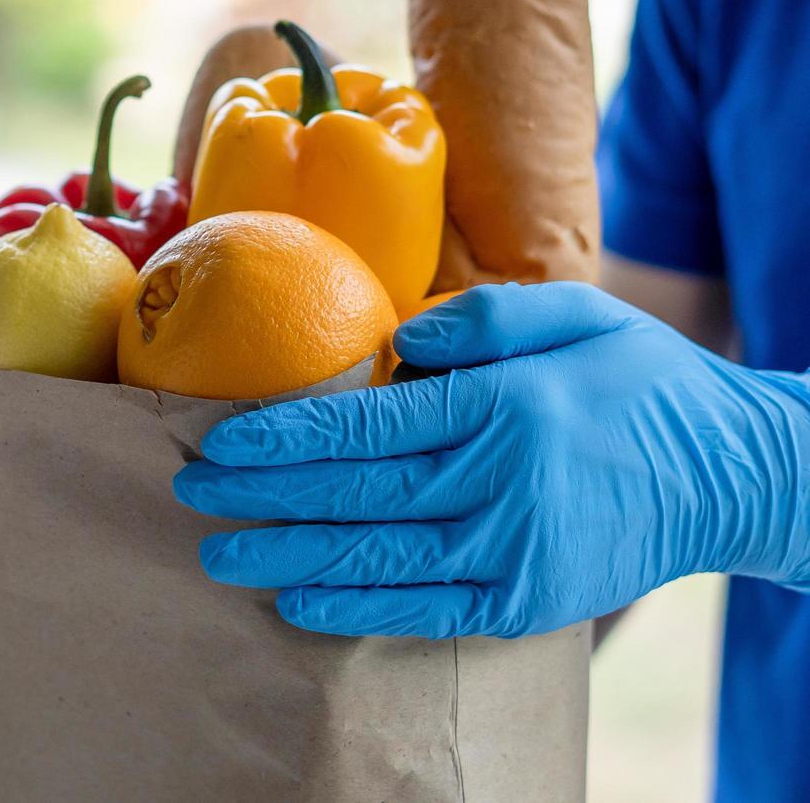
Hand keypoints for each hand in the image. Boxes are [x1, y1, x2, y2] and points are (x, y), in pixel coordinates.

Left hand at [173, 283, 809, 638]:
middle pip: (352, 495)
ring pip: (375, 558)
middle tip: (191, 491)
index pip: (363, 427)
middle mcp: (497, 483)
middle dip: (260, 495)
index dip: (282, 437)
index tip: (219, 438)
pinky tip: (296, 601)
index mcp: (500, 407)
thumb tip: (397, 342)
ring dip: (287, 556)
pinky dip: (355, 609)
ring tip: (218, 552)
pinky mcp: (525, 601)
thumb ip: (485, 318)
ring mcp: (511, 551)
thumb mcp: (577, 313)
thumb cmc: (641, 381)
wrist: (733, 472)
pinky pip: (425, 611)